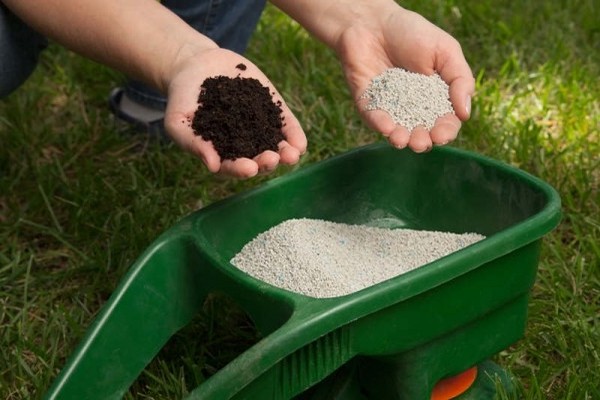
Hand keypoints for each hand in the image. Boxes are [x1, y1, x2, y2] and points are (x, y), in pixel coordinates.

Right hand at [164, 48, 306, 177]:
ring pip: (276, 146)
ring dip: (285, 154)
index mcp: (221, 153)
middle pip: (258, 159)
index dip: (241, 169)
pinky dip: (293, 135)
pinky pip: (286, 125)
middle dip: (266, 161)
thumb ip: (193, 144)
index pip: (232, 166)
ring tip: (292, 155)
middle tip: (272, 159)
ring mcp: (260, 128)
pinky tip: (300, 143)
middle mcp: (243, 145)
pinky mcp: (272, 109)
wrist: (196, 65)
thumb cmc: (183, 98)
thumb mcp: (178, 121)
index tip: (249, 169)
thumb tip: (213, 167)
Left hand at [335, 5, 474, 151]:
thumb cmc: (413, 33)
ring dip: (401, 139)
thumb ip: (460, 80)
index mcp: (436, 98)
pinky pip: (373, 118)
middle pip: (421, 133)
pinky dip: (379, 124)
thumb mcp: (446, 51)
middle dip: (422, 141)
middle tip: (422, 142)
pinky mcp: (367, 103)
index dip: (445, 131)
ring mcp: (389, 107)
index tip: (442, 134)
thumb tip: (465, 114)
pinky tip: (386, 128)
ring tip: (403, 140)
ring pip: (396, 132)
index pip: (445, 122)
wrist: (374, 21)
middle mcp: (413, 108)